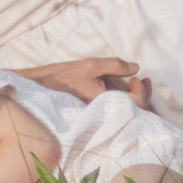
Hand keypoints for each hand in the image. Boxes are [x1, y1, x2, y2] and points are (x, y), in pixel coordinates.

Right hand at [13, 56, 145, 103]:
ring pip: (127, 115)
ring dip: (136, 100)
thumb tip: (135, 68)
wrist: (39, 90)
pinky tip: (126, 90)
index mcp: (105, 105)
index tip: (137, 78)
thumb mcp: (89, 66)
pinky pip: (117, 113)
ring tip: (138, 83)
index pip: (135, 105)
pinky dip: (126, 102)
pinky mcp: (96, 115)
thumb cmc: (62, 78)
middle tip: (144, 81)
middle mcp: (104, 115)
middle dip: (144, 97)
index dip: (141, 92)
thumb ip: (113, 65)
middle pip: (135, 114)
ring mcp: (100, 117)